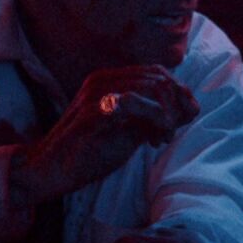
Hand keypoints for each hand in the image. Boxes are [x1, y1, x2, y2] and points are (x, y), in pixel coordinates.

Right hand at [11, 65, 199, 207]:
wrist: (51, 170)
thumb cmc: (91, 151)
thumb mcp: (129, 130)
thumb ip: (155, 117)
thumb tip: (191, 107)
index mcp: (110, 80)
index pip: (157, 72)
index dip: (178, 94)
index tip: (180, 121)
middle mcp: (103, 80)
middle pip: (159, 78)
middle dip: (175, 106)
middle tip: (167, 134)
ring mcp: (97, 94)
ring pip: (152, 88)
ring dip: (166, 116)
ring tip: (160, 139)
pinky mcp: (93, 112)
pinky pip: (135, 105)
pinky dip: (154, 121)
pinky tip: (151, 141)